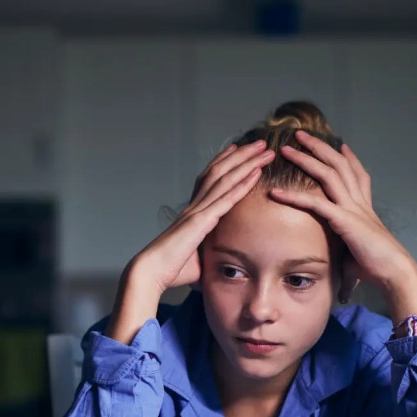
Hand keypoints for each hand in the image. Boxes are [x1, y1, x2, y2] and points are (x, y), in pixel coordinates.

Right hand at [130, 139, 274, 294]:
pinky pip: (225, 200)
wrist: (152, 272)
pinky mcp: (200, 222)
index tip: (237, 149)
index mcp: (192, 212)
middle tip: (260, 143)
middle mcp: (195, 206)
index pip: (209, 179)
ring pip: (225, 179)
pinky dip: (242, 185)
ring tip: (265, 150)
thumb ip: (210, 253)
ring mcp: (197, 211)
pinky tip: (255, 174)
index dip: (224, 161)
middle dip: (242, 156)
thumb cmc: (172, 270)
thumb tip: (223, 265)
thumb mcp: (197, 259)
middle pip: (220, 172)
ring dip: (247, 163)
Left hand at [268, 130, 416, 302]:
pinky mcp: (344, 220)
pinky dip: (294, 197)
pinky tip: (276, 193)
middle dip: (320, 147)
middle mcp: (359, 202)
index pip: (357, 175)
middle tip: (301, 134)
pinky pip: (316, 203)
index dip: (349, 158)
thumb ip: (347, 265)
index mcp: (364, 207)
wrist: (395, 272)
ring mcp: (352, 208)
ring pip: (328, 173)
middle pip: (339, 164)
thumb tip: (342, 292)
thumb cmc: (378, 269)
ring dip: (305, 158)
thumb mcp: (357, 261)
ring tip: (286, 147)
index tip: (341, 145)